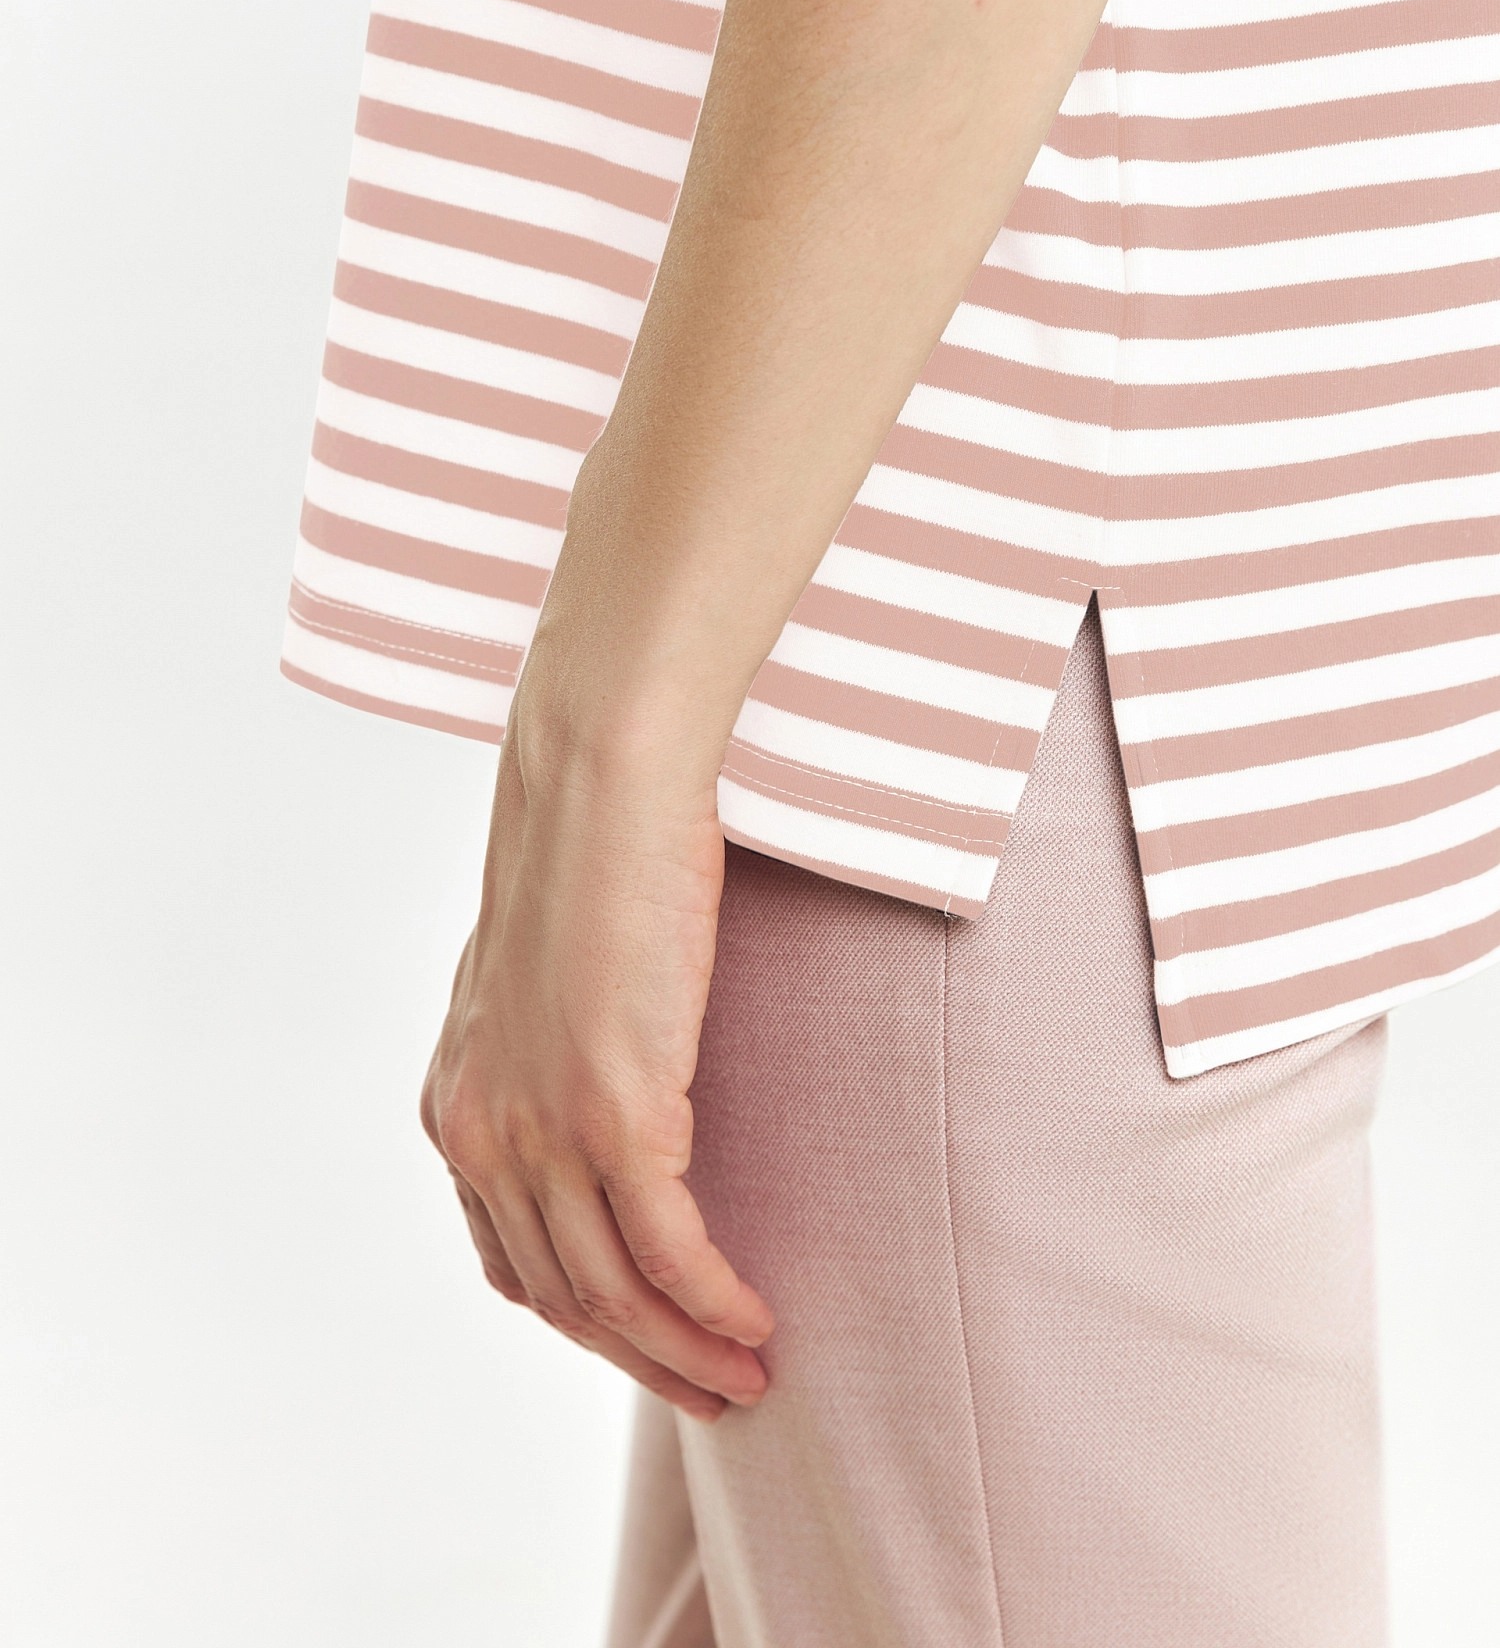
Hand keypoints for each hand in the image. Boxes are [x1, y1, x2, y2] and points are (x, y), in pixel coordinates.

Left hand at [418, 674, 774, 1421]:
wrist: (598, 783)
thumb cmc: (586, 859)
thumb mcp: (536, 977)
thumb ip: (543, 1053)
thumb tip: (592, 1088)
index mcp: (456, 1107)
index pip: (511, 1260)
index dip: (586, 1320)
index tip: (649, 1341)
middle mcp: (483, 1133)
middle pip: (563, 1298)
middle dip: (641, 1360)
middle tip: (713, 1392)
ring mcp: (543, 1130)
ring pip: (614, 1295)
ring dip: (685, 1354)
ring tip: (747, 1378)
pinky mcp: (616, 1114)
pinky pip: (670, 1255)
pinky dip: (714, 1304)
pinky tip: (753, 1322)